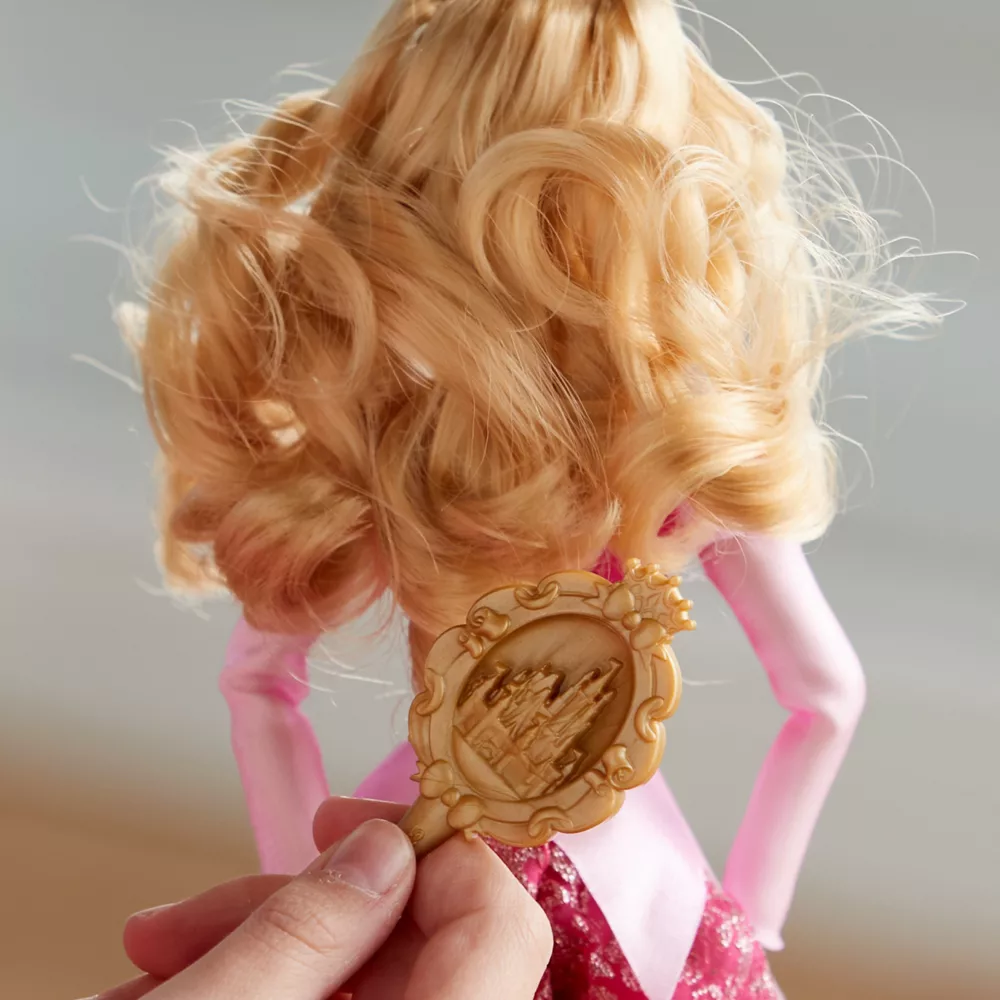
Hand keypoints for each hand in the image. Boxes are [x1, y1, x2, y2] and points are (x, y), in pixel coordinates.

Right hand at [90, 799, 551, 999]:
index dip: (436, 855)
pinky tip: (184, 993)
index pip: (502, 929)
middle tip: (207, 908)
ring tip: (162, 964)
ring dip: (264, 954)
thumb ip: (310, 926)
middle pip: (422, 954)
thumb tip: (384, 851)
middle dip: (306, 911)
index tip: (346, 824)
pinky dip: (263, 996)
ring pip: (367, 988)